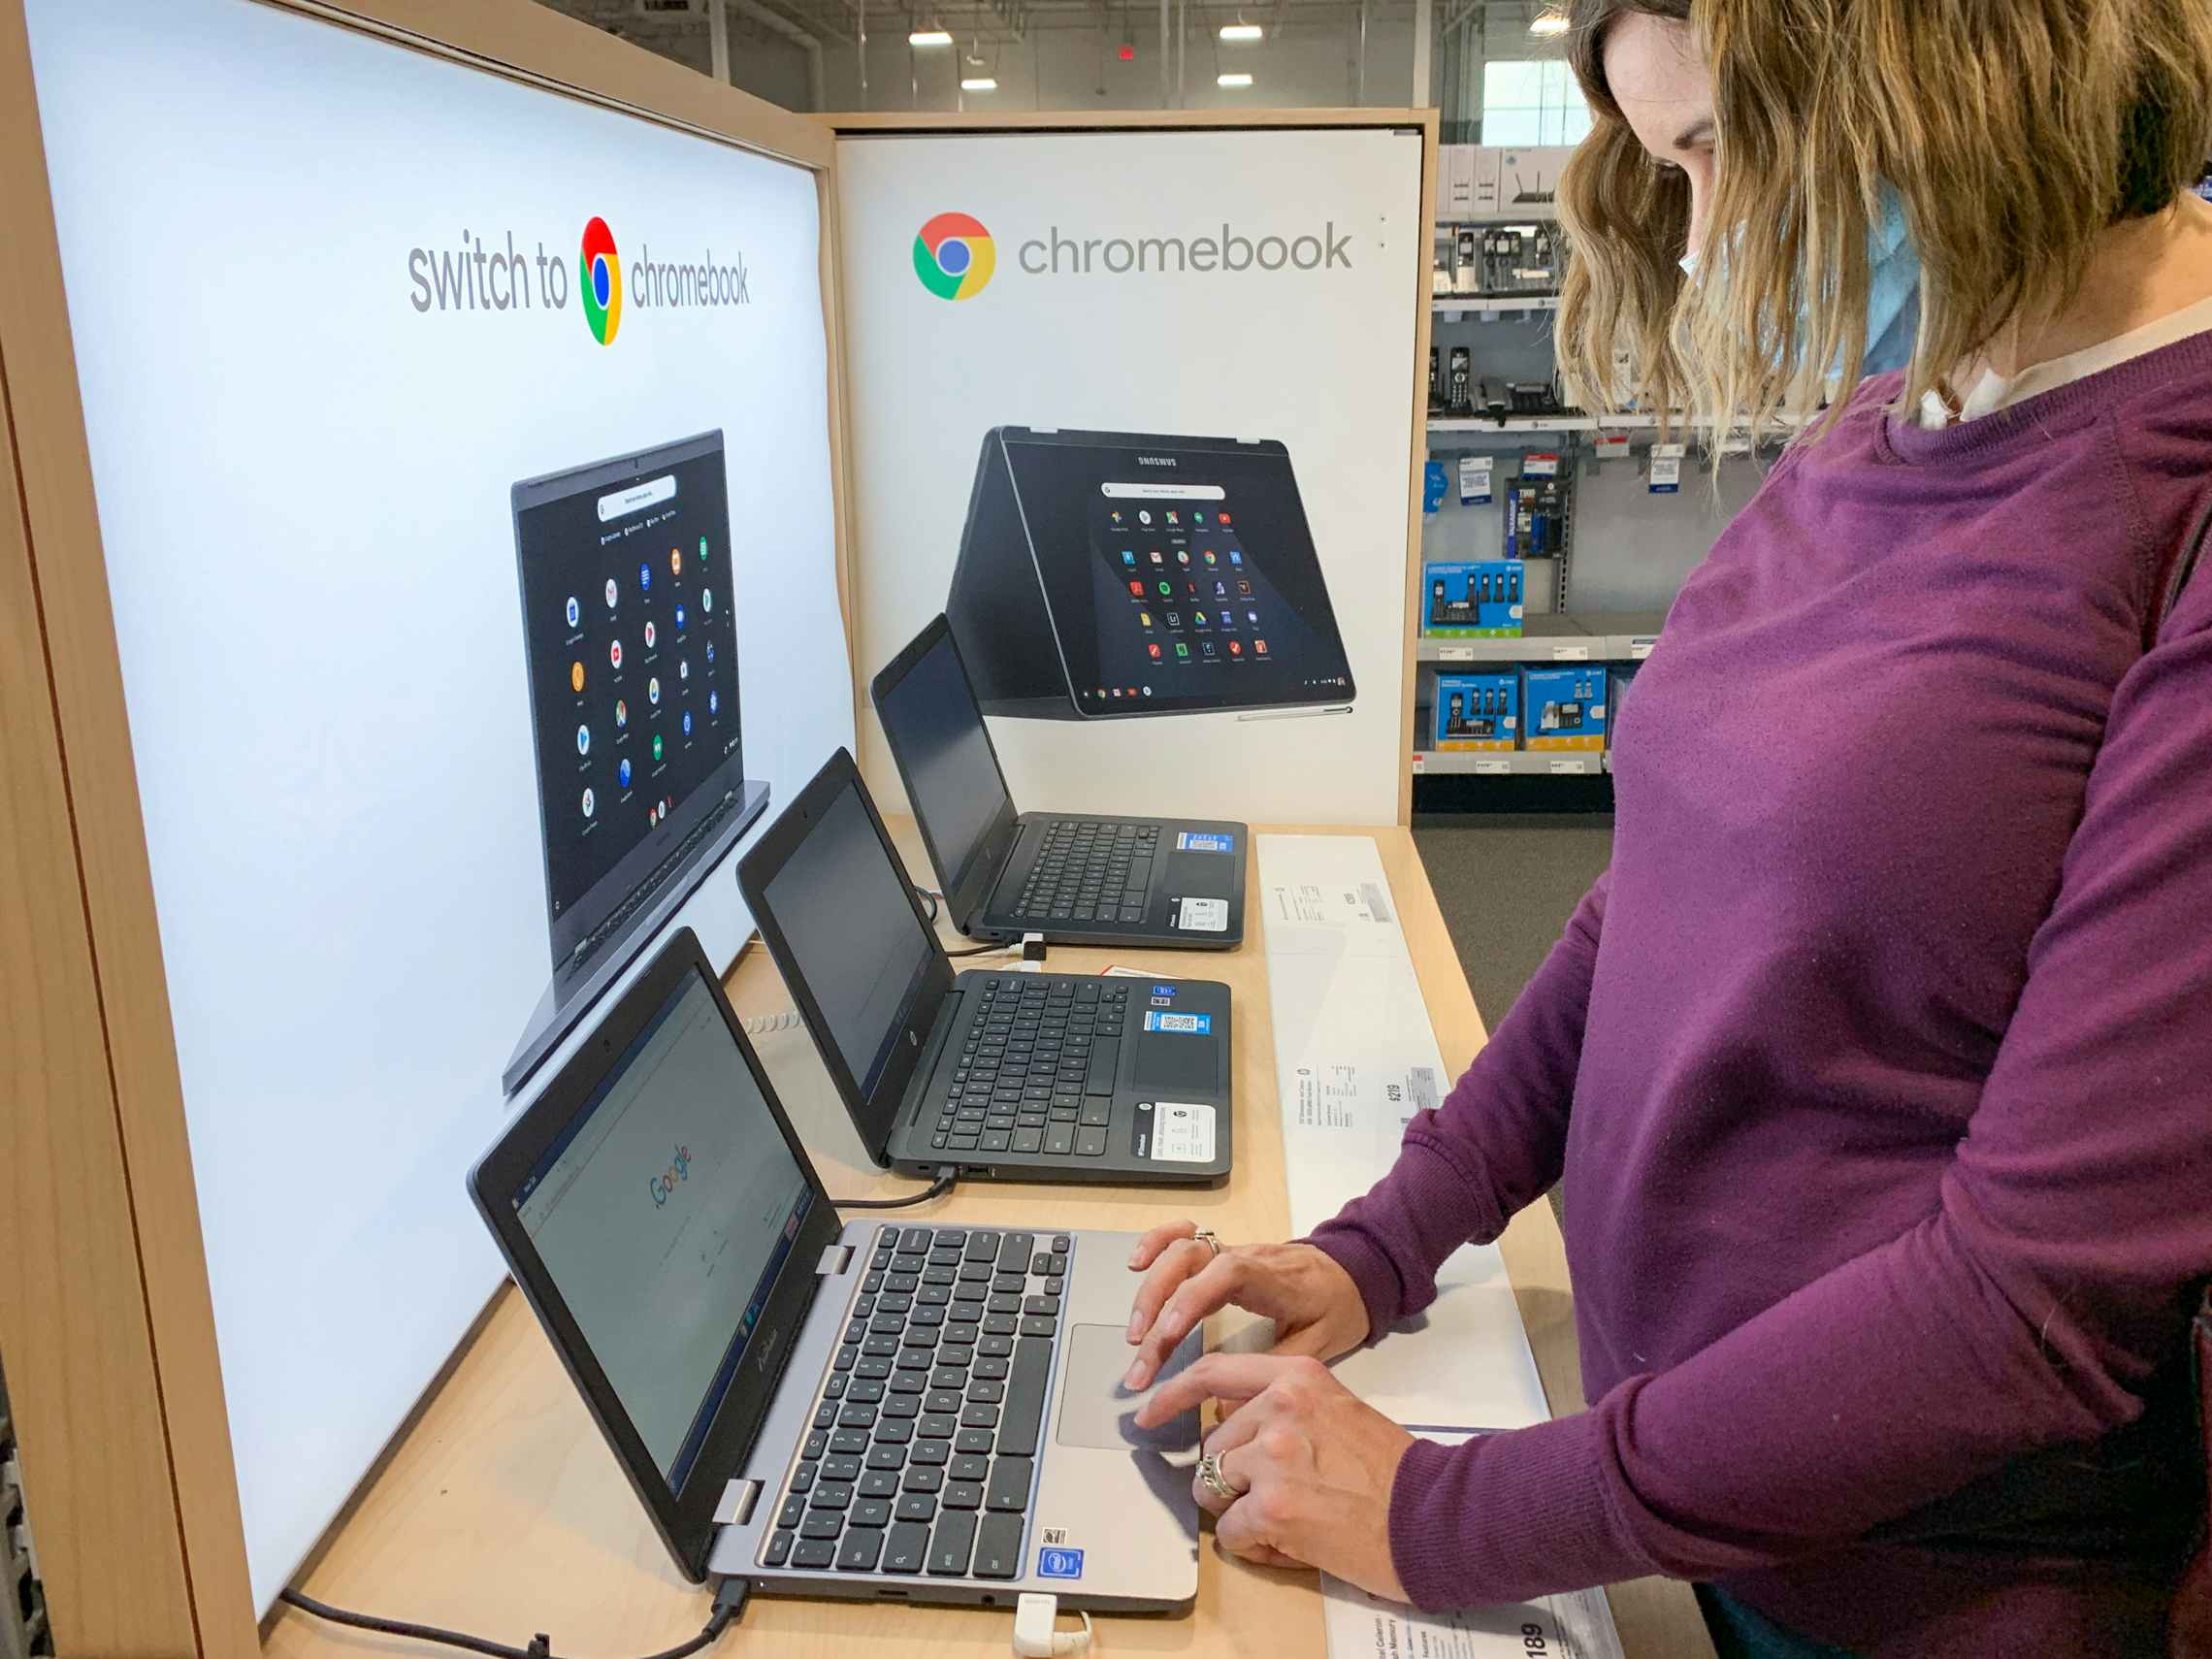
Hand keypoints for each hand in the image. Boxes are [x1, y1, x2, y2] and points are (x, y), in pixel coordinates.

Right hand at [1122, 1221, 1369, 1390]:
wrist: (1354, 1274)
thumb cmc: (1338, 1309)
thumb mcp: (1320, 1345)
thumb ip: (1275, 1369)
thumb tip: (1227, 1406)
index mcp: (1273, 1279)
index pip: (1226, 1276)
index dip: (1191, 1300)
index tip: (1167, 1335)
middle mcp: (1247, 1257)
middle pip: (1190, 1264)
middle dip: (1156, 1309)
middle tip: (1141, 1359)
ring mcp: (1233, 1251)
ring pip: (1180, 1252)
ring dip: (1150, 1291)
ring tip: (1134, 1334)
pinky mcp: (1223, 1253)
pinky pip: (1185, 1237)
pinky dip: (1157, 1243)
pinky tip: (1136, 1266)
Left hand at [1136, 1353, 1413, 1599]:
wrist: (1432, 1514)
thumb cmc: (1391, 1471)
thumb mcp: (1335, 1408)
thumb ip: (1280, 1404)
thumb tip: (1226, 1420)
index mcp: (1297, 1376)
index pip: (1212, 1372)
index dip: (1171, 1395)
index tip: (1147, 1410)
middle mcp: (1280, 1407)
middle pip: (1212, 1445)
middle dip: (1233, 1478)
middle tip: (1279, 1495)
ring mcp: (1273, 1457)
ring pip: (1214, 1488)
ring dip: (1241, 1511)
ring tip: (1291, 1517)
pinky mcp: (1273, 1507)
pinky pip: (1231, 1532)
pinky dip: (1254, 1545)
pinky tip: (1292, 1542)